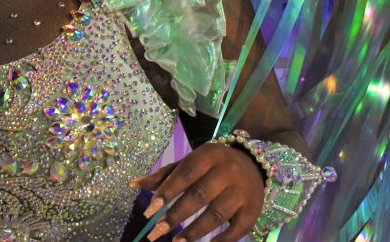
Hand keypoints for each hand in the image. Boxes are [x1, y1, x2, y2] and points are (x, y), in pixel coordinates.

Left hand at [131, 142, 264, 241]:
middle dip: (176, 215)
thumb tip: (134, 184)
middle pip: (199, 195)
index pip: (185, 174)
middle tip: (156, 233)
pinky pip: (237, 228)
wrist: (255, 163)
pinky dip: (222, 240)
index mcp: (209, 155)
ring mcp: (242, 191)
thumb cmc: (214, 164)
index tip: (149, 211)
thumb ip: (165, 175)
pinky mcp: (253, 209)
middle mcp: (228, 171)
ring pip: (216, 214)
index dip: (167, 192)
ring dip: (195, 231)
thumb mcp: (191, 162)